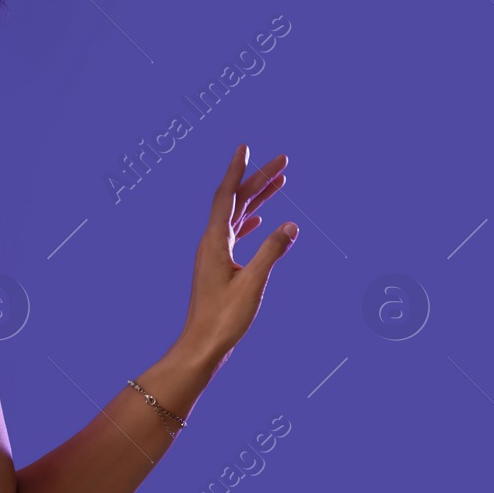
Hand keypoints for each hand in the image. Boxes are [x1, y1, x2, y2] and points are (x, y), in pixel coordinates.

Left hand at [178, 144, 297, 371]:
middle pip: (235, 201)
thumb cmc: (225, 319)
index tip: (246, 147)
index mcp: (214, 241)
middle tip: (283, 160)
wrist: (202, 346)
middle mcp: (210, 242)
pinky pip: (235, 234)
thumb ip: (273, 252)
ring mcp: (213, 254)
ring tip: (281, 181)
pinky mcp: (218, 267)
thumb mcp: (254, 283)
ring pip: (237, 216)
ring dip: (257, 198)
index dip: (237, 170)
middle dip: (258, 179)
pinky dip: (249, 221)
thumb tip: (291, 225)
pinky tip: (260, 219)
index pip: (226, 195)